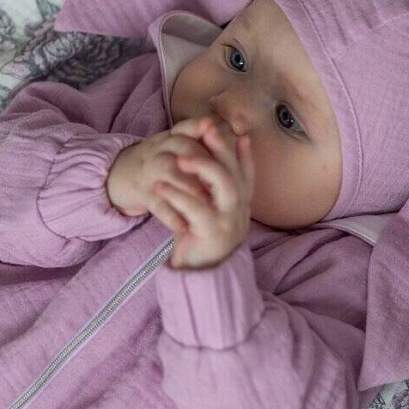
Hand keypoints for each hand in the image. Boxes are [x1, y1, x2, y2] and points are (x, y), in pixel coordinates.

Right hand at [106, 127, 214, 219]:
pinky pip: (157, 204)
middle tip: (223, 180)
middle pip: (184, 148)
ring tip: (207, 202)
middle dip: (205, 162)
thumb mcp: (174, 147)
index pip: (189, 129)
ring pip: (171, 172)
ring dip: (190, 187)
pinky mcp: (141, 193)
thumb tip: (239, 137)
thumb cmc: (157, 163)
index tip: (224, 138)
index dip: (204, 132)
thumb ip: (201, 140)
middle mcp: (159, 149)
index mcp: (170, 138)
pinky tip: (185, 227)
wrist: (118, 177)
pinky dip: (171, 216)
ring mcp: (148, 171)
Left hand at [155, 116, 254, 269]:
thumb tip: (211, 167)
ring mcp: (229, 221)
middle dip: (220, 148)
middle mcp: (239, 211)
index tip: (239, 133)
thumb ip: (214, 193)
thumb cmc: (202, 242)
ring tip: (179, 160)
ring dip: (201, 166)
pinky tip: (160, 188)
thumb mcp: (211, 215)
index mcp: (240, 206)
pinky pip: (197, 208)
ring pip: (223, 184)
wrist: (200, 278)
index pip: (248, 174)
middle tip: (204, 130)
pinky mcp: (212, 233)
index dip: (245, 153)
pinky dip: (178, 195)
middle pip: (234, 171)